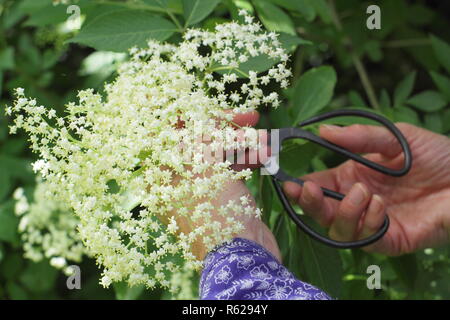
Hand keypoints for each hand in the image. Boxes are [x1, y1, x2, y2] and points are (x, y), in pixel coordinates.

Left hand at [165, 111, 280, 260]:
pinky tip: (265, 154)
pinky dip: (247, 160)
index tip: (211, 102)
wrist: (242, 258)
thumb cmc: (213, 212)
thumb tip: (204, 113)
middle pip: (198, 141)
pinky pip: (232, 169)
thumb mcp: (204, 166)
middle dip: (227, 128)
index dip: (193, 114)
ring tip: (266, 139)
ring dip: (244, 143)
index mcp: (161, 175)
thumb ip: (201, 134)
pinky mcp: (222, 197)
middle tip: (250, 117)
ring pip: (219, 153)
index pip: (171, 133)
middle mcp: (176, 181)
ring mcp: (200, 189)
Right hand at [284, 123, 449, 254]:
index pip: (317, 186)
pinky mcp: (391, 240)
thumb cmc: (436, 154)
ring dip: (343, 213)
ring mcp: (373, 223)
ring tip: (363, 192)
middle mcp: (357, 202)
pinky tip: (380, 205)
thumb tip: (322, 130)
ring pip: (338, 230)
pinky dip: (366, 223)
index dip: (300, 186)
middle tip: (309, 190)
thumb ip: (359, 137)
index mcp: (352, 178)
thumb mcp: (395, 138)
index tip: (287, 180)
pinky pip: (366, 240)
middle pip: (321, 212)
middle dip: (311, 204)